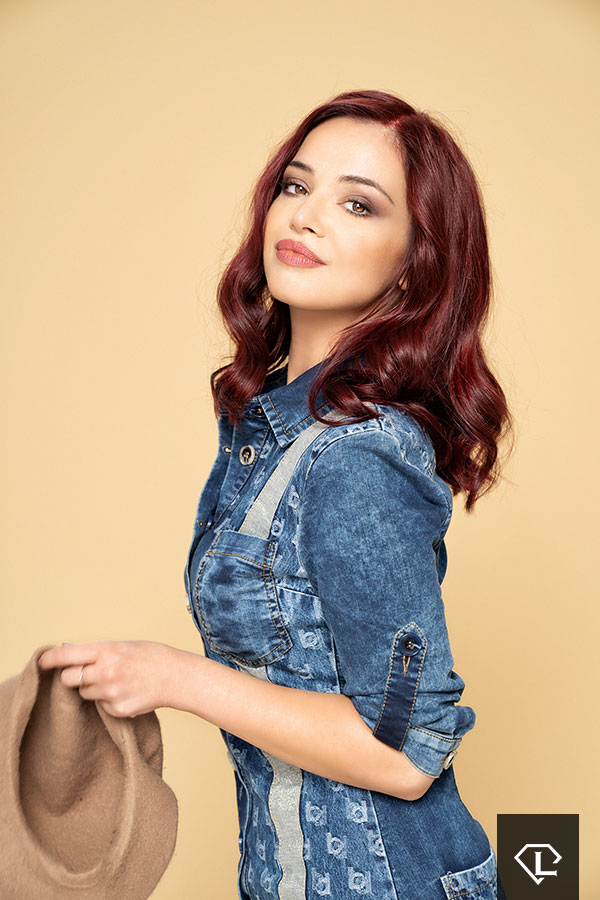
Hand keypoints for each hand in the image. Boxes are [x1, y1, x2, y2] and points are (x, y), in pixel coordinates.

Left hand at [37, 640, 179, 717]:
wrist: (176, 677)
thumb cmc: (151, 656)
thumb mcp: (122, 645)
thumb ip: (94, 651)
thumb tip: (66, 650)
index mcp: (106, 651)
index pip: (66, 656)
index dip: (49, 660)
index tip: (41, 662)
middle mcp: (105, 672)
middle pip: (69, 679)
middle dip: (73, 676)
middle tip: (87, 672)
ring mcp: (111, 693)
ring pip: (85, 693)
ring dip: (93, 688)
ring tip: (116, 680)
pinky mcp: (117, 710)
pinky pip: (101, 706)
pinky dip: (108, 700)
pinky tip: (126, 691)